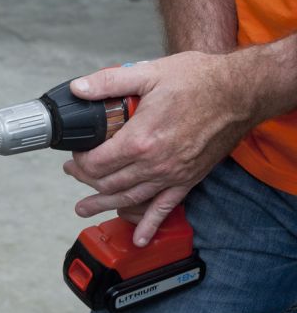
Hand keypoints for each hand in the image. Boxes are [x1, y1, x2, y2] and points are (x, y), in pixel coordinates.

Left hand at [62, 51, 253, 245]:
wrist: (240, 93)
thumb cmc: (200, 81)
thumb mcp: (148, 73)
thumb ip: (108, 82)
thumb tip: (78, 89)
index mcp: (141, 139)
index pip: (97, 163)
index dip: (80, 161)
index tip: (74, 155)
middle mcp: (155, 163)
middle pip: (109, 182)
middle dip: (85, 180)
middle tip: (73, 174)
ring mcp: (172, 175)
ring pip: (130, 198)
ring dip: (104, 204)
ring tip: (85, 209)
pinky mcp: (188, 179)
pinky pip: (165, 208)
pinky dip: (150, 224)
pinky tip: (140, 238)